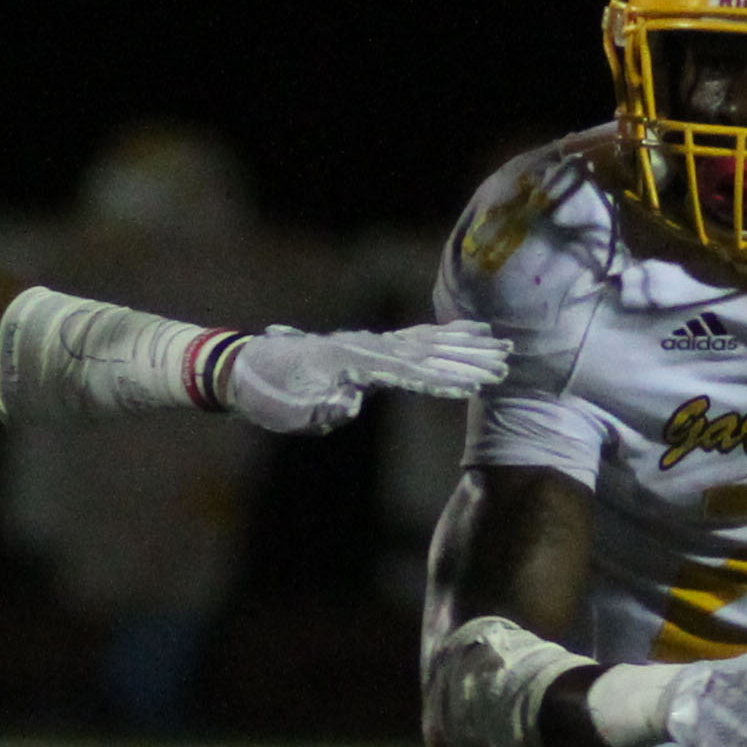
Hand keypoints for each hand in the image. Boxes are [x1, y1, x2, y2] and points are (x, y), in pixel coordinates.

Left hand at [216, 321, 509, 437]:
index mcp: (350, 362)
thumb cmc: (266, 395)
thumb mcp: (288, 412)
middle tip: (505, 363)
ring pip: (426, 341)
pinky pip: (413, 338)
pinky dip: (443, 335)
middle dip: (467, 359)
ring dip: (464, 345)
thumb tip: (352, 404)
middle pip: (426, 352)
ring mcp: (368, 343)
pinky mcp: (367, 346)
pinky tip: (466, 333)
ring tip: (501, 346)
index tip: (475, 384)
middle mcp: (365, 346)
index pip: (405, 372)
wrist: (240, 367)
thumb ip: (322, 409)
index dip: (441, 379)